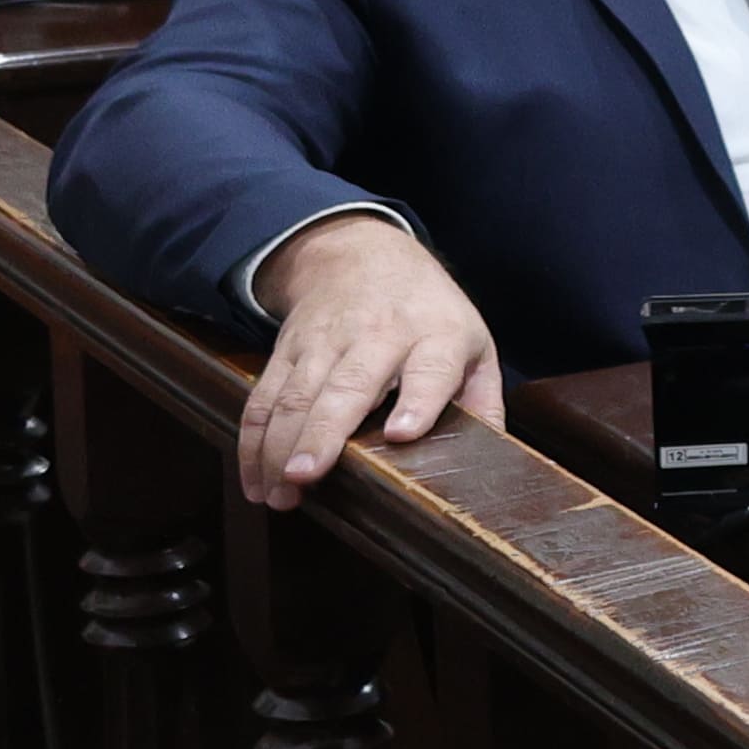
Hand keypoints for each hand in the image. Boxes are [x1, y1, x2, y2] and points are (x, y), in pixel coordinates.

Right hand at [240, 214, 502, 508]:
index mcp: (435, 337)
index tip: (403, 432)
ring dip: (280, 446)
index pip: (429, 369)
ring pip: (297, 394)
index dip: (418, 400)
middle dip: (323, 432)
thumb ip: (483, 400)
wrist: (362, 255)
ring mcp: (326, 342)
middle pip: (349, 386)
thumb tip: (496, 458)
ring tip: (278, 493)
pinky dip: (253, 439)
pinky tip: (254, 478)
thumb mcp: (473, 344)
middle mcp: (377, 337)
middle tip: (306, 475)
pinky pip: (265, 396)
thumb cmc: (429, 314)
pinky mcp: (287, 350)